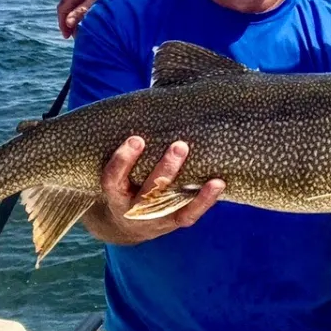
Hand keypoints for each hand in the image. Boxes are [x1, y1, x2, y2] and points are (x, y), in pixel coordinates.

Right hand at [57, 0, 139, 36]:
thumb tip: (68, 22)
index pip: (63, 8)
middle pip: (65, 4)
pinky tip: (86, 14)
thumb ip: (84, 9)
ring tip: (82, 28)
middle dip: (67, 21)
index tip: (68, 37)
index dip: (63, 24)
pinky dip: (78, 6)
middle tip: (75, 36)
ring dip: (73, 13)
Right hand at [90, 136, 224, 243]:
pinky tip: (218, 183)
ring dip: (187, 182)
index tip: (137, 139)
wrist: (128, 226)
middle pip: (148, 191)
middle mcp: (132, 209)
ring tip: (204, 165)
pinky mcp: (172, 222)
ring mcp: (153, 218)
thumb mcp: (118, 173)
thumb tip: (147, 104)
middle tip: (180, 145)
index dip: (123, 160)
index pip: (112, 178)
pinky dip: (205, 199)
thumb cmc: (125, 185)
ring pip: (169, 202)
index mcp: (115, 194)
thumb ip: (128, 150)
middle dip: (165, 169)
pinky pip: (189, 214)